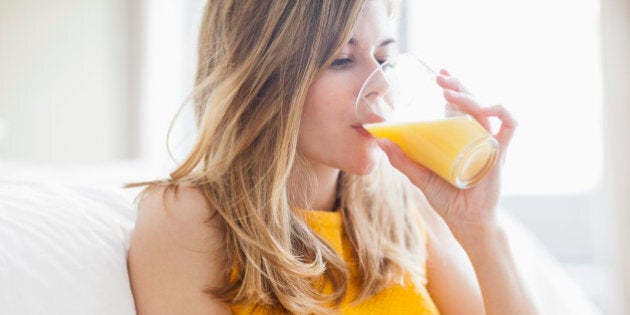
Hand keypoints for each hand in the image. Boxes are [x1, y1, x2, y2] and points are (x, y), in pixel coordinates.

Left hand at [377, 69, 516, 238]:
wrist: (465, 221)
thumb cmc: (446, 198)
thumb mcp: (420, 176)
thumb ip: (402, 160)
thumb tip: (380, 140)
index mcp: (459, 136)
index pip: (459, 104)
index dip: (452, 87)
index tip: (438, 75)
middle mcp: (475, 135)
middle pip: (472, 101)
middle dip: (458, 85)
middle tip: (439, 79)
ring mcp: (489, 142)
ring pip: (486, 109)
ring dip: (469, 96)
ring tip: (450, 93)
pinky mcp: (500, 153)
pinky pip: (509, 126)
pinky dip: (502, 113)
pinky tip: (487, 109)